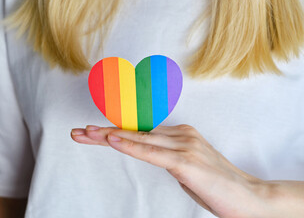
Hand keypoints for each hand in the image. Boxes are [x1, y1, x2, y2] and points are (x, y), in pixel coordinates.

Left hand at [71, 125, 268, 216]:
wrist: (251, 198)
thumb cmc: (219, 186)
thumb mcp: (188, 168)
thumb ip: (170, 158)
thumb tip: (153, 154)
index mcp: (180, 135)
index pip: (140, 133)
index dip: (115, 133)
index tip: (93, 134)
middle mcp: (180, 135)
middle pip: (134, 133)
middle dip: (104, 133)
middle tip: (79, 132)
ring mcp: (183, 146)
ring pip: (139, 139)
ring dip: (109, 137)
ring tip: (86, 134)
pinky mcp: (186, 161)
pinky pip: (151, 153)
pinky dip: (129, 146)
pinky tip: (112, 141)